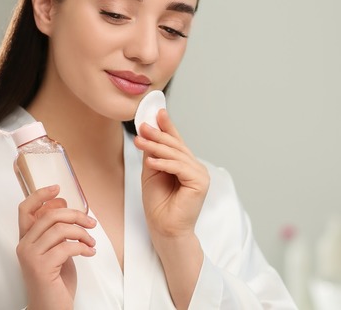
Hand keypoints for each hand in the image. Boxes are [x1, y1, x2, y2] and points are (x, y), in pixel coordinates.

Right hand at [16, 185, 96, 309]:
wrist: (50, 308)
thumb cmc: (55, 282)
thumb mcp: (56, 252)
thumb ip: (57, 234)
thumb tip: (70, 214)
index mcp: (26, 240)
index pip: (25, 209)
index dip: (40, 195)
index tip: (57, 188)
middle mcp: (24, 246)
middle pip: (49, 215)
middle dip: (75, 215)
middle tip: (91, 222)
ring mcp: (31, 256)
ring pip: (60, 229)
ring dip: (82, 233)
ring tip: (92, 242)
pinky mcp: (41, 267)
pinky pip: (67, 246)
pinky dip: (83, 247)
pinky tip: (90, 252)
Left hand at [133, 109, 209, 239]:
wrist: (164, 229)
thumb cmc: (158, 205)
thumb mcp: (151, 173)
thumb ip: (153, 154)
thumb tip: (149, 133)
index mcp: (185, 164)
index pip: (176, 141)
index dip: (167, 126)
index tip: (157, 112)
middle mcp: (195, 167)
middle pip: (175, 146)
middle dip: (157, 134)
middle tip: (142, 126)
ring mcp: (200, 174)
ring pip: (176, 154)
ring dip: (156, 146)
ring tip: (140, 141)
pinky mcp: (200, 182)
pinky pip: (180, 167)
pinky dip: (165, 163)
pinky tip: (152, 161)